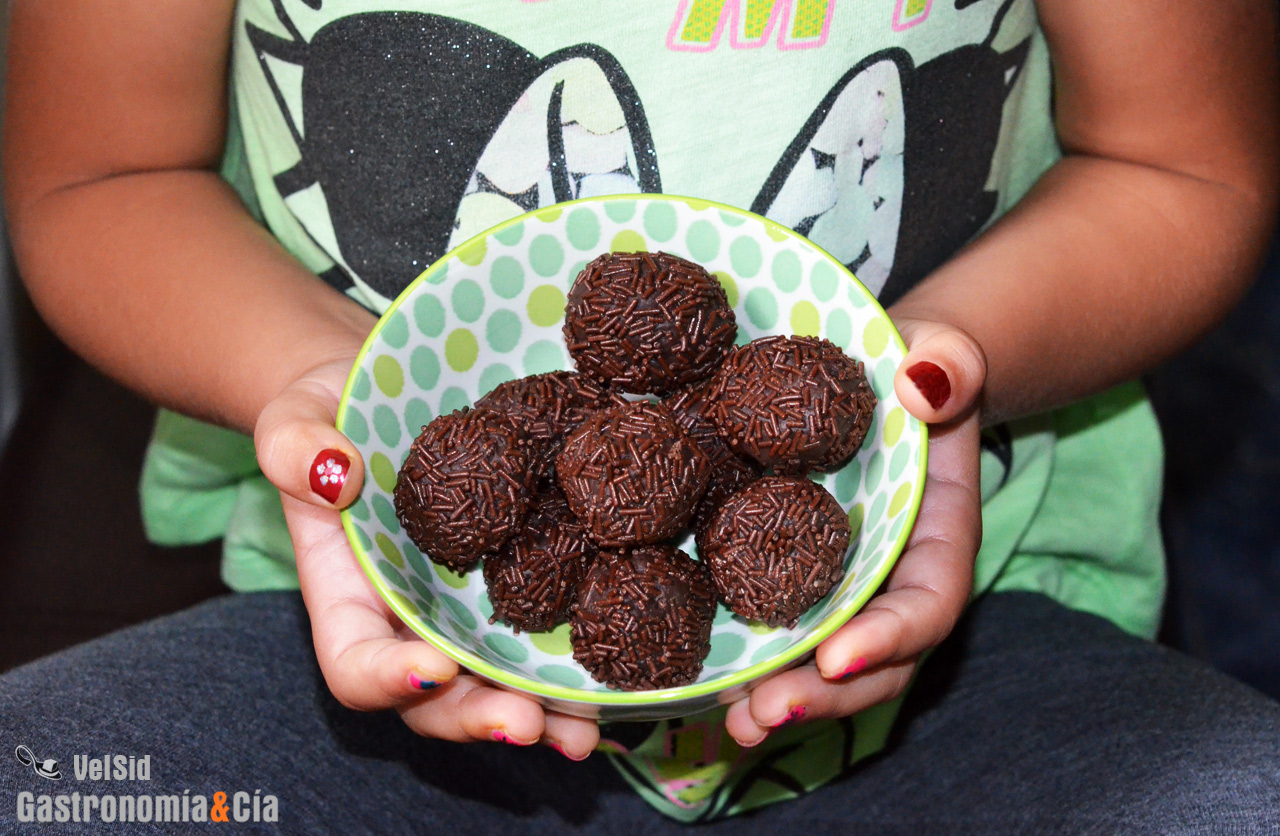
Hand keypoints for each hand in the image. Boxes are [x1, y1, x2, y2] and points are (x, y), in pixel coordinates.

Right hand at [254, 354, 599, 759]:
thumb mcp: (298, 415)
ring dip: (544, 714)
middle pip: (436, 699)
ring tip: (585, 731)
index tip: (433, 668)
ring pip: (500, 684)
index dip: (387, 678)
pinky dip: (577, 670)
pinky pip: (546, 639)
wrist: (396, 397)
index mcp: (350, 597)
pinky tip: (615, 688)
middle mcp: (413, 622)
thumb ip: (294, 446)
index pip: (354, 663)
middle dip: (479, 716)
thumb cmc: (334, 410)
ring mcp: (470, 612)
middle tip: (527, 722)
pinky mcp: (522, 586)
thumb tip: (332, 474)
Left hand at [724, 318, 984, 744]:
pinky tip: (702, 688)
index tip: (836, 656)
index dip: (889, 638)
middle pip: (874, 661)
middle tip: (762, 714)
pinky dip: (747, 664)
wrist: (879, 379)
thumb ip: (950, 365)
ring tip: (732, 724)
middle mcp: (890, 579)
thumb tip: (928, 382)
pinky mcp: (792, 580)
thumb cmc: (913, 367)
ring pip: (823, 663)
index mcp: (937, 539)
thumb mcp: (940, 354)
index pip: (929, 603)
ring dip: (781, 699)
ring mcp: (841, 587)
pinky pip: (777, 630)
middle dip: (822, 695)